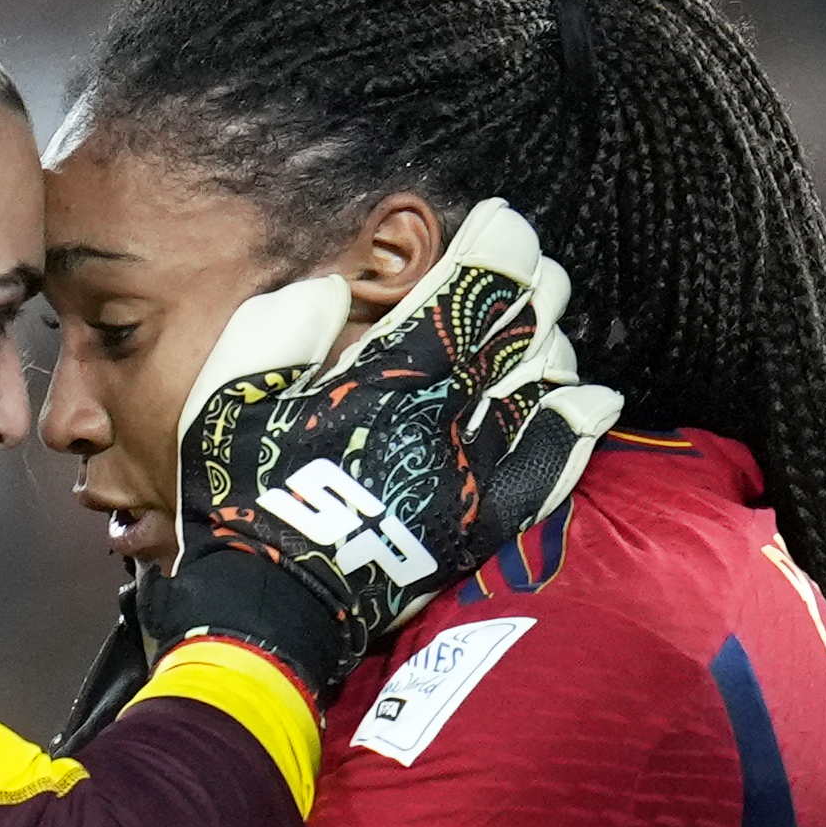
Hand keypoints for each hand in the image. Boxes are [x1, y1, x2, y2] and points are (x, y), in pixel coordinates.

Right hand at [141, 198, 622, 696]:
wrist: (272, 605)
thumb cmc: (242, 494)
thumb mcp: (230, 393)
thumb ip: (282, 325)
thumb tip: (331, 288)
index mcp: (389, 373)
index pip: (471, 288)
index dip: (499, 244)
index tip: (503, 221)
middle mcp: (448, 412)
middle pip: (521, 328)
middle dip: (534, 285)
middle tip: (532, 265)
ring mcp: (475, 468)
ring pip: (545, 384)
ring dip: (554, 341)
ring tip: (547, 323)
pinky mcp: (486, 520)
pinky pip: (554, 463)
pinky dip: (580, 424)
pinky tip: (596, 397)